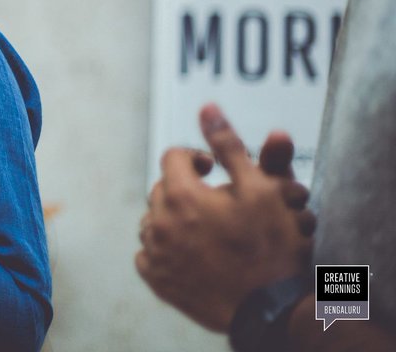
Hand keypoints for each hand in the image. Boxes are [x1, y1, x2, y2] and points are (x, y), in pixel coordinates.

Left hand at [135, 104, 313, 331]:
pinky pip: (147, 252)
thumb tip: (207, 107)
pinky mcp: (155, 279)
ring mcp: (155, 252)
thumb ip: (228, 146)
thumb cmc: (270, 248)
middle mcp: (159, 221)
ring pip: (153, 219)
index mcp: (181, 195)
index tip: (212, 168)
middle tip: (213, 201)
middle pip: (161, 188)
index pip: (173, 157)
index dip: (194, 157)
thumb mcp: (260, 190)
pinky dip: (163, 248)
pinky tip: (189, 252)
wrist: (270, 310)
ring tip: (203, 227)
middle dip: (184, 187)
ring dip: (172, 217)